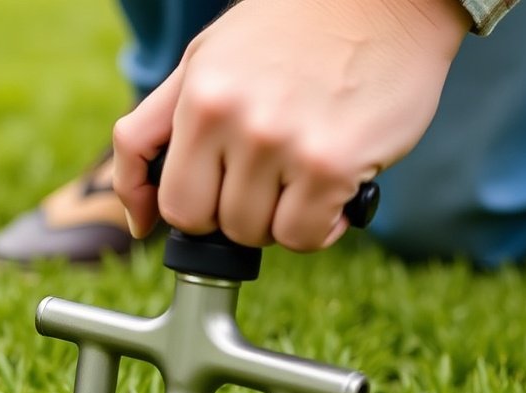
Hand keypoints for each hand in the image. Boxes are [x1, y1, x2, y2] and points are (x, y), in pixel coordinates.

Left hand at [112, 0, 470, 250]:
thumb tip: (137, 219)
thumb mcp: (202, 61)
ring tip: (301, 174)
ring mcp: (282, 144)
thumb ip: (155, 131)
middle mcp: (234, 121)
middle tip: (263, 180)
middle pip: (207, 222)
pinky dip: (321, 228)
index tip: (207, 206)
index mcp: (198, 97)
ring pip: (257, 233)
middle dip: (230, 214)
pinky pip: (306, 235)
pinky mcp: (332, 164)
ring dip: (279, 218)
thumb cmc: (288, 33)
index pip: (166, 200)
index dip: (187, 211)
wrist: (388, 2)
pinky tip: (334, 190)